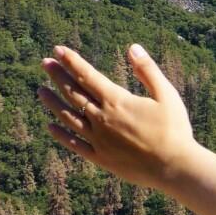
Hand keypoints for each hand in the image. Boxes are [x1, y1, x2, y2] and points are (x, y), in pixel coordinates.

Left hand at [39, 43, 195, 189]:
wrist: (173, 167)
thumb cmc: (174, 129)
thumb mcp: (166, 94)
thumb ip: (147, 70)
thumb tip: (133, 47)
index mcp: (116, 101)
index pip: (87, 76)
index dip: (72, 61)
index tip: (58, 49)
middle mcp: (101, 119)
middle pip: (73, 93)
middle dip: (58, 75)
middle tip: (45, 62)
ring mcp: (98, 139)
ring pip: (67, 117)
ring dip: (53, 103)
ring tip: (41, 91)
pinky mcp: (100, 157)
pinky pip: (74, 144)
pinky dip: (60, 134)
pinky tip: (50, 127)